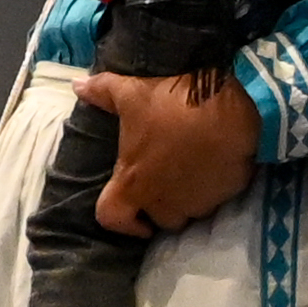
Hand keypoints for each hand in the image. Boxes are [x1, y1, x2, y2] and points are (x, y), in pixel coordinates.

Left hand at [88, 66, 260, 237]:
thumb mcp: (132, 93)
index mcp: (134, 184)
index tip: (133, 215)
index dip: (121, 221)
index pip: (112, 218)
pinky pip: (217, 200)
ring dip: (186, 199)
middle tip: (163, 180)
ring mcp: (198, 202)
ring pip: (189, 212)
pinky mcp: (227, 195)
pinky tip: (213, 165)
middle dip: (160, 205)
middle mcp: (164, 202)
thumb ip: (101, 92)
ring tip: (189, 171)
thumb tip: (77, 85)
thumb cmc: (172, 106)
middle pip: (157, 219)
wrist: (230, 110)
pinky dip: (213, 189)